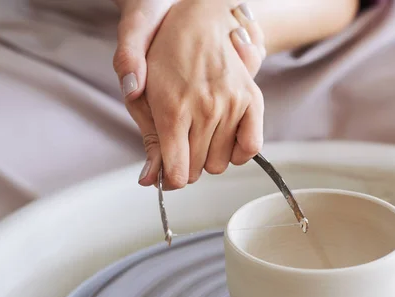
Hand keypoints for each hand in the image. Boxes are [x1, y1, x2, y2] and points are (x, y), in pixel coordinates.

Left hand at [112, 1, 265, 188]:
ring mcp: (231, 104)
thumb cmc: (165, 59)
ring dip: (210, 157)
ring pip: (221, 164)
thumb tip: (150, 180)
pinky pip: (251, 148)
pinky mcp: (252, 99)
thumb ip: (148, 140)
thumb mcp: (143, 97)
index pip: (177, 171)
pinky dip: (238, 152)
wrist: (200, 18)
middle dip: (186, 165)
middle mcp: (204, 108)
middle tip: (181, 143)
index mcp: (171, 108)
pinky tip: (225, 139)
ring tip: (202, 133)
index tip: (170, 172)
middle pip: (197, 170)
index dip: (172, 179)